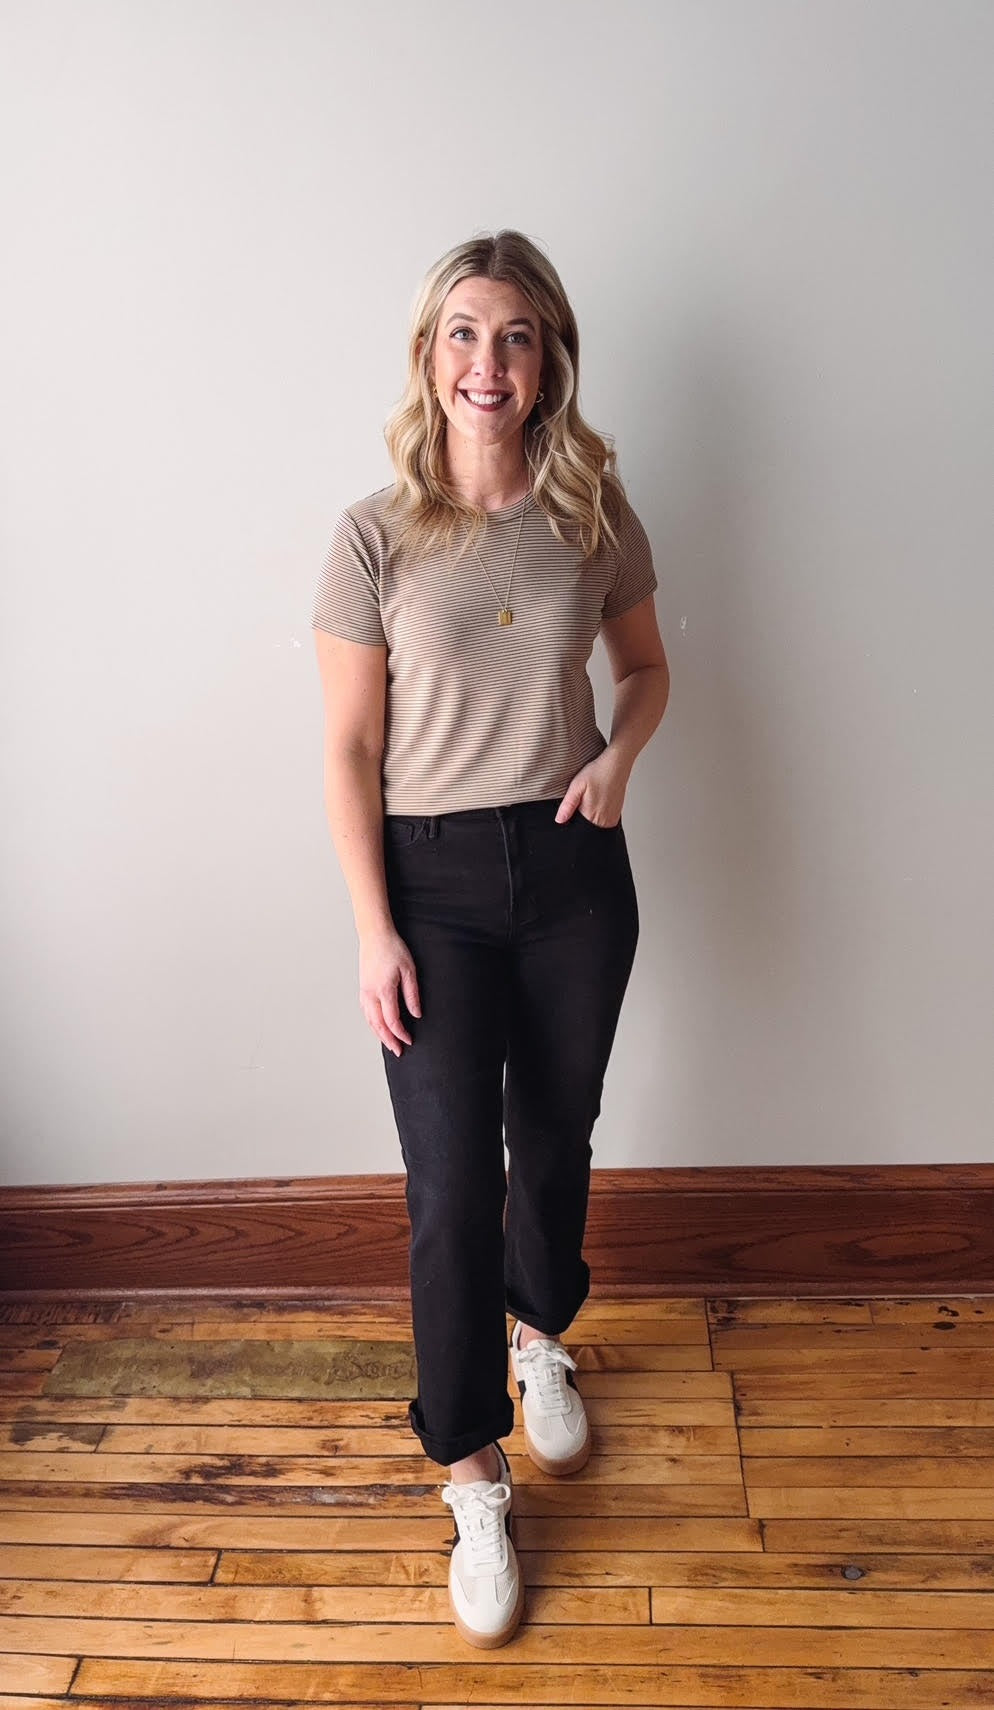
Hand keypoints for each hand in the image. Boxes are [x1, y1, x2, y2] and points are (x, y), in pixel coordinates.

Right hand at [358, 927, 421, 1055]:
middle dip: (388, 1040)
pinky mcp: (362, 988)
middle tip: (398, 1051)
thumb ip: (412, 994)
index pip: (392, 1020)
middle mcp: (371, 994)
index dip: (401, 1033)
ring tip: (388, 1043)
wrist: (375, 935)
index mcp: (384, 990)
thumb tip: (416, 1014)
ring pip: (369, 1020)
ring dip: (379, 1034)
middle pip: (378, 1025)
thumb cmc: (393, 949)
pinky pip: (365, 1012)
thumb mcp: (409, 970)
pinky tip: (377, 1026)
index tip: (409, 1040)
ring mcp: (364, 991)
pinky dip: (371, 1023)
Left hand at [555, 747, 630, 827]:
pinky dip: (598, 814)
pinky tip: (598, 801)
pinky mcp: (616, 816)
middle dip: (581, 818)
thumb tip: (559, 820)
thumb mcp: (577, 786)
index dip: (571, 819)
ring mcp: (611, 819)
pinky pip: (603, 821)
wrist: (616, 765)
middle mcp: (603, 821)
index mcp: (591, 816)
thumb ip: (568, 805)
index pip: (576, 828)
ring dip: (590, 815)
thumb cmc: (598, 773)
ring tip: (592, 799)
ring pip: (594, 824)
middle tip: (584, 799)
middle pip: (586, 828)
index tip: (573, 808)